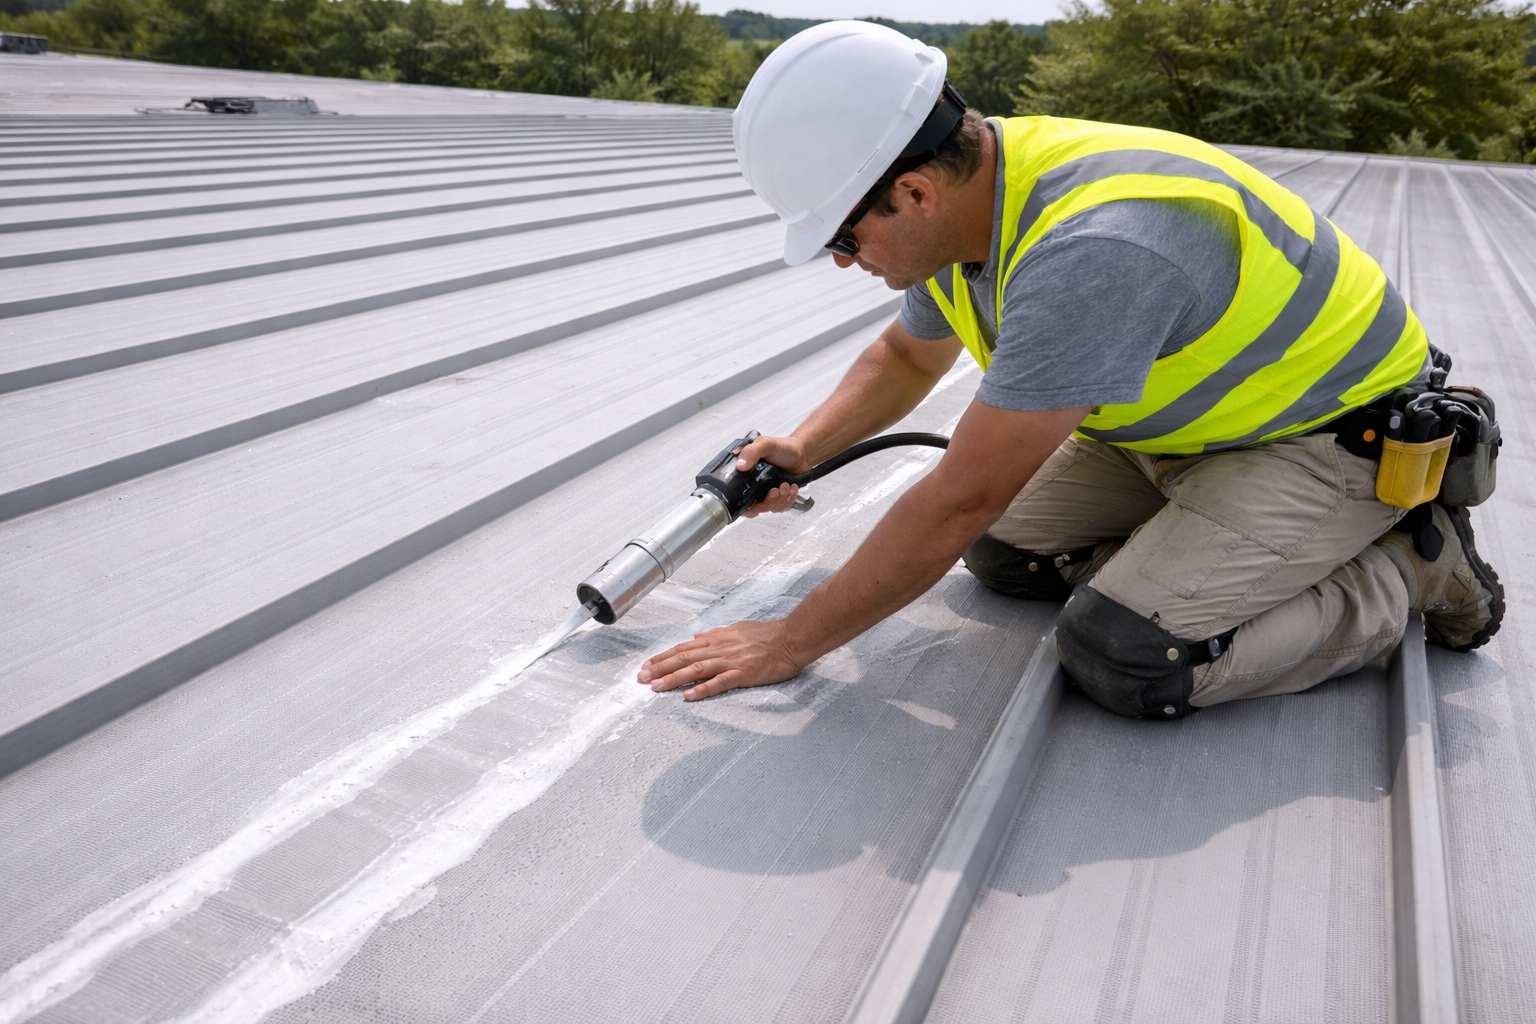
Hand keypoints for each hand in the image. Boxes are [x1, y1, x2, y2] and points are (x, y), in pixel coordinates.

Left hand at [637, 620, 802, 699]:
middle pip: (684, 658)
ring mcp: (731, 661)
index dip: (663, 656)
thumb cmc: (767, 634)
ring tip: (656, 687)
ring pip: (696, 669)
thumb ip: (715, 634)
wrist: (792, 638)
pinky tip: (689, 696)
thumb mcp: (737, 629)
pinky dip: (703, 689)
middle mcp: (720, 648)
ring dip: (674, 678)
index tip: (647, 664)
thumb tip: (695, 636)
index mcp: (718, 638)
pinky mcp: (744, 674)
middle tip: (642, 678)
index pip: (684, 647)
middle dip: (661, 668)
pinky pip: (720, 682)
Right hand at [733, 434, 812, 517]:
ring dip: (780, 499)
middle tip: (775, 490)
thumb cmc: (782, 448)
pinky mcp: (779, 498)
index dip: (744, 504)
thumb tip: (740, 466)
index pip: (736, 499)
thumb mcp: (765, 444)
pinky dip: (788, 500)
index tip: (755, 499)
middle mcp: (753, 487)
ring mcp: (766, 493)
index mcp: (744, 476)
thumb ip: (751, 452)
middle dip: (767, 502)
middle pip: (754, 508)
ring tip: (786, 485)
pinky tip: (791, 488)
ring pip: (770, 508)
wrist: (801, 453)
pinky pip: (781, 507)